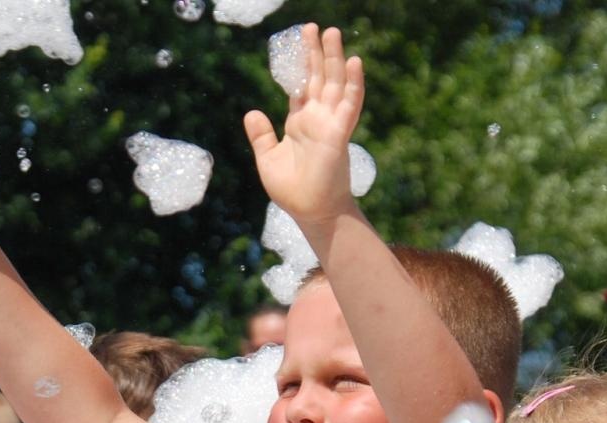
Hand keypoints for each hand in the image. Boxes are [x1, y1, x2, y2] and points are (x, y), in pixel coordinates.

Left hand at [243, 25, 364, 225]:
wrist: (309, 212)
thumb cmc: (291, 191)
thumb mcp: (267, 159)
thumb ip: (261, 135)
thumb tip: (251, 112)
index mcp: (300, 123)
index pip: (300, 87)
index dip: (299, 65)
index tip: (298, 43)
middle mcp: (317, 119)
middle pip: (318, 77)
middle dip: (316, 52)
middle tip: (313, 26)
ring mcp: (330, 124)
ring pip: (334, 83)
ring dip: (335, 58)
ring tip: (332, 32)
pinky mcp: (339, 133)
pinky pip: (349, 104)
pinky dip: (354, 83)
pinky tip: (355, 62)